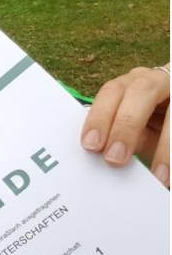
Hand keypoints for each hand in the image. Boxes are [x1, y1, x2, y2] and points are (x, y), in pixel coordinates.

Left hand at [81, 64, 169, 186]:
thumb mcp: (142, 130)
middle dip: (126, 125)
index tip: (91, 145)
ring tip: (159, 175)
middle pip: (140, 91)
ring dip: (165, 146)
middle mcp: (157, 79)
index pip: (112, 91)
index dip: (100, 116)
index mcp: (133, 83)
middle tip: (115, 158)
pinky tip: (171, 173)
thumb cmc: (160, 124)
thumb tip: (107, 155)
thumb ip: (126, 136)